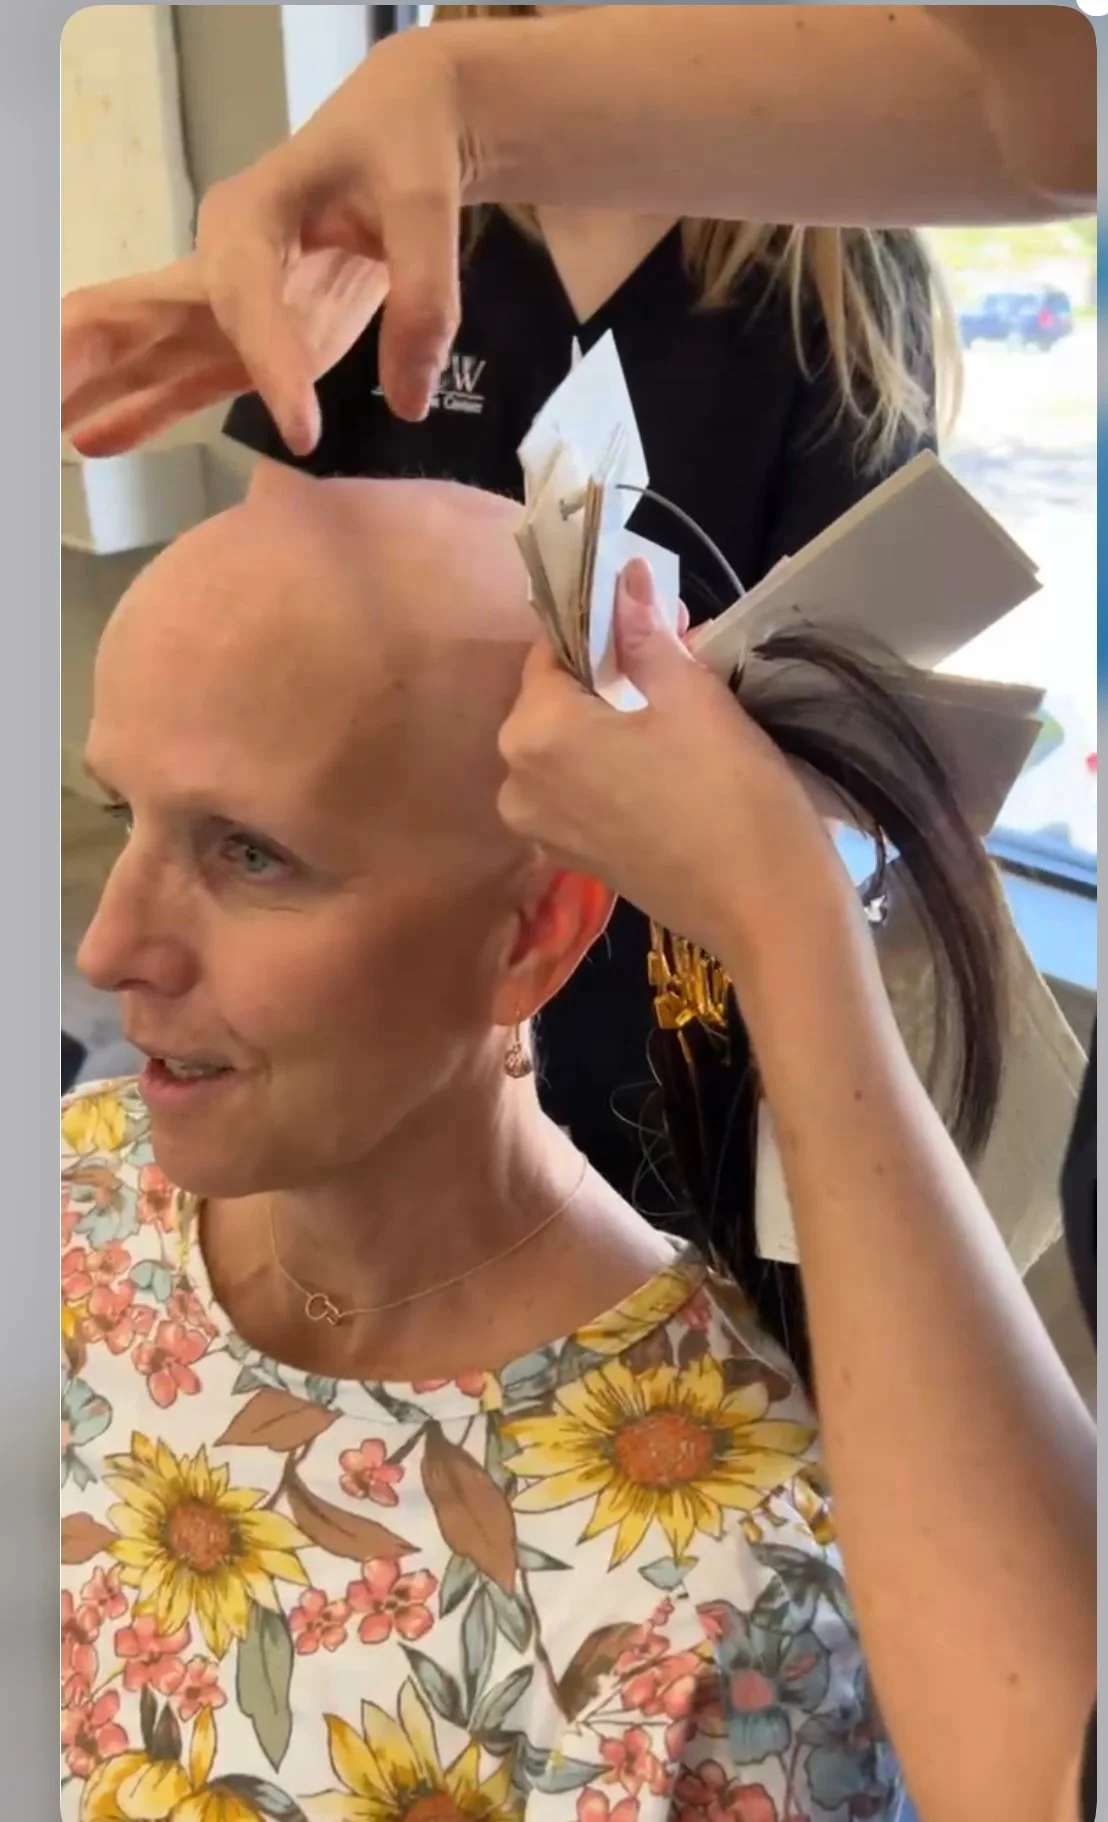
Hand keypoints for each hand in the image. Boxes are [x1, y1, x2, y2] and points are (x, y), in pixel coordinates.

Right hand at [62, 25, 469, 458]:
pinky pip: (181, 378)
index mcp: (253, 214)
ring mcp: (225, 305)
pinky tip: (94, 440)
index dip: (269, 363)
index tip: (303, 430)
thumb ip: (423, 299)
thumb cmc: (405, 153)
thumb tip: (409, 400)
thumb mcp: (425, 207)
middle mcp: (219, 261)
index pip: (245, 295)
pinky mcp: (247, 340)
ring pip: (143, 349)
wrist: (401, 137)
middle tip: (45, 405)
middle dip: (85, 357)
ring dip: (96, 393)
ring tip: (57, 433)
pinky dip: (141, 409)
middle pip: (135, 310)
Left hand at [498, 560, 854, 967]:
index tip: (657, 623)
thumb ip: (643, 636)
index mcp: (534, 733)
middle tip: (677, 661)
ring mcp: (540, 826)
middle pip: (553, 699)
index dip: (603, 627)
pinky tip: (664, 761)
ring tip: (677, 710)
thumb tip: (622, 578)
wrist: (765, 910)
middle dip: (607, 673)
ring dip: (610, 719)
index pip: (551, 650)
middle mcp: (517, 781)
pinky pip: (577, 787)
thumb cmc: (732, 794)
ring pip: (566, 744)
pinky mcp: (569, 856)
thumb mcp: (691, 698)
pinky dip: (609, 764)